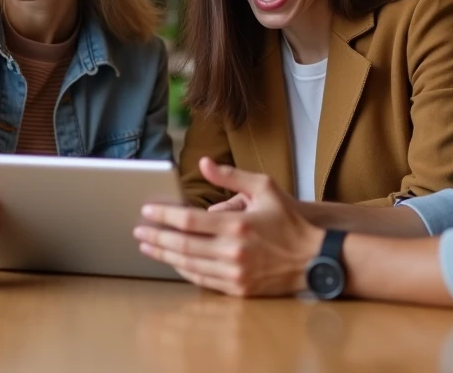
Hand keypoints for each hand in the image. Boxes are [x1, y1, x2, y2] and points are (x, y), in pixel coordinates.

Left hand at [135, 157, 322, 296]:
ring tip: (147, 245)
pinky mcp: (238, 289)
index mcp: (237, 225)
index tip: (146, 211)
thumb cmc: (289, 221)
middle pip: (182, 245)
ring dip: (164, 255)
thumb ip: (231, 176)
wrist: (314, 259)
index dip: (164, 216)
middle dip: (156, 237)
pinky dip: (184, 270)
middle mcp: (233, 251)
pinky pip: (202, 280)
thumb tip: (203, 163)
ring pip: (189, 265)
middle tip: (138, 230)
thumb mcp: (265, 188)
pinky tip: (173, 261)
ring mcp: (235, 273)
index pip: (189, 220)